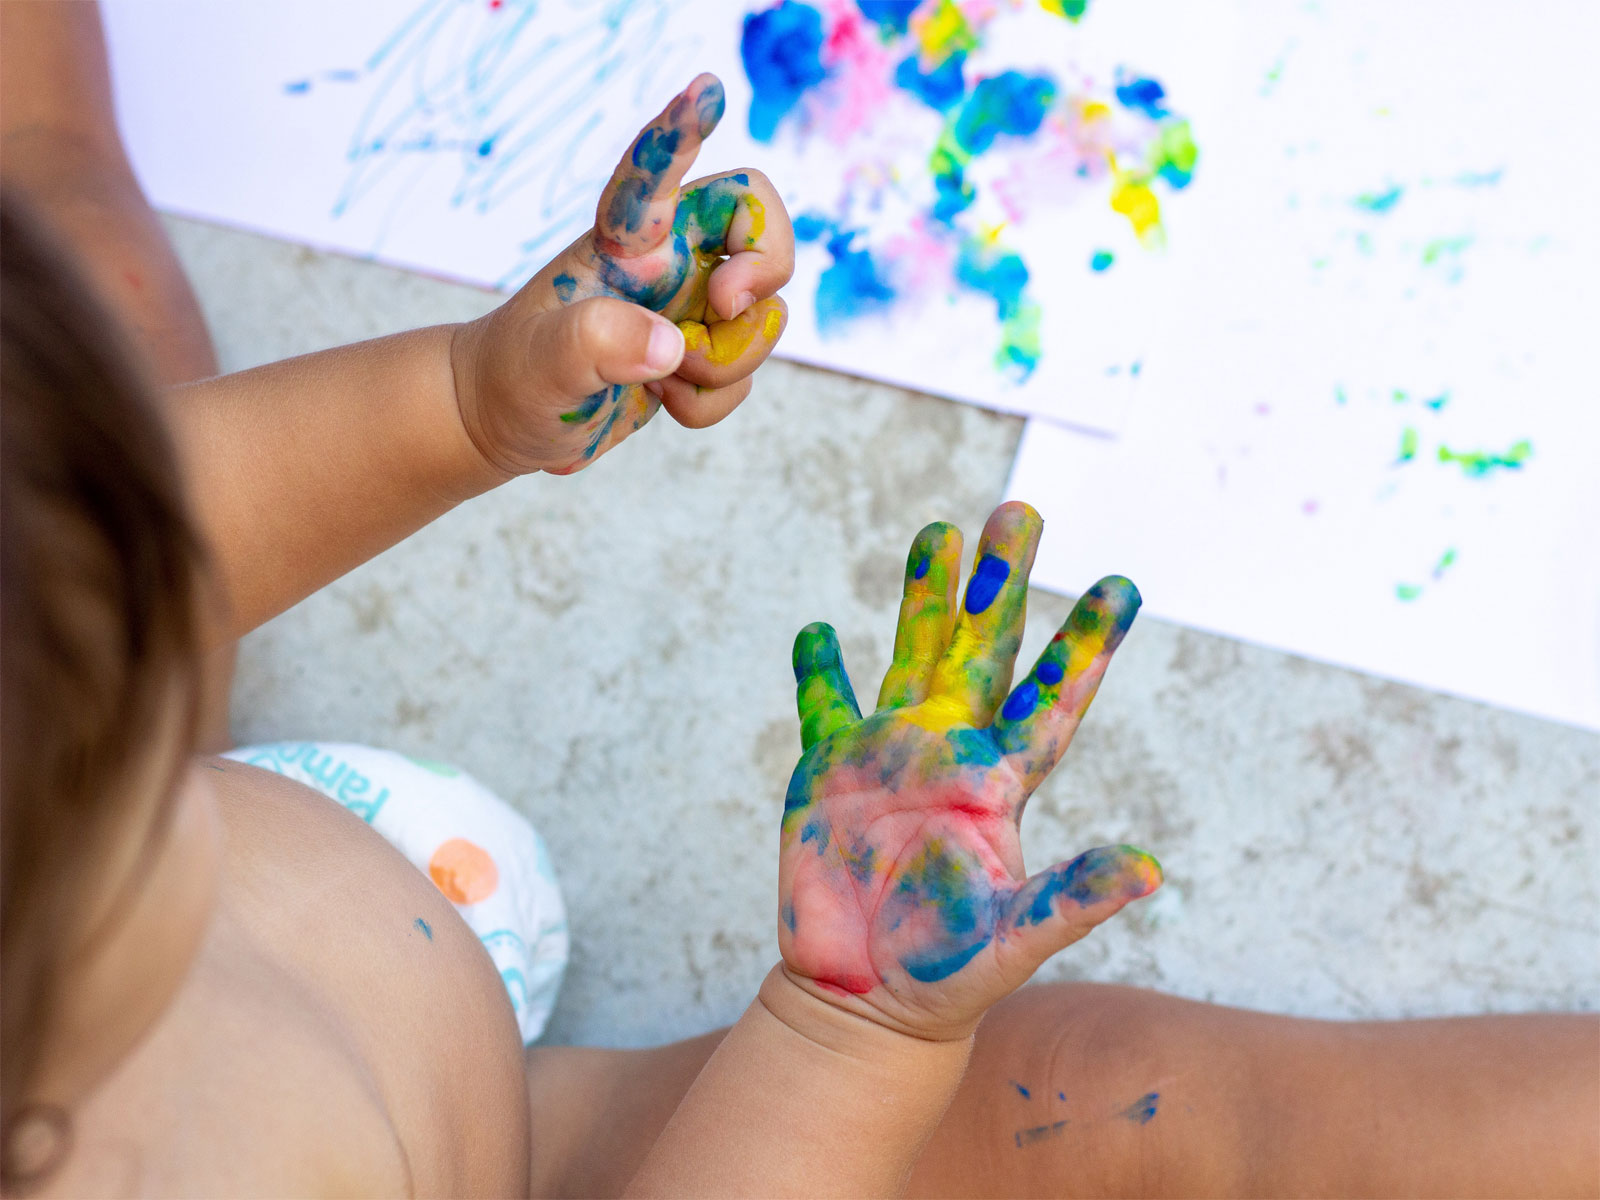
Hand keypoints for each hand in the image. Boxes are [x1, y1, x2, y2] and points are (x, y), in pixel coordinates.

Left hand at [451, 73, 793, 475]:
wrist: (506, 424)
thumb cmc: (512, 376)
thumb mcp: (541, 362)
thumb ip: (597, 342)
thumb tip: (670, 345)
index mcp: (625, 240)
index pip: (658, 172)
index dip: (683, 130)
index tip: (705, 87)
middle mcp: (669, 261)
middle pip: (759, 225)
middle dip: (766, 269)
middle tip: (722, 306)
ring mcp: (688, 309)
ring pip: (761, 318)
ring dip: (727, 362)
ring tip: (659, 380)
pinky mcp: (698, 356)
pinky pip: (744, 375)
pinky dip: (712, 402)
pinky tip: (661, 400)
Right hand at [779, 502, 1161, 1039]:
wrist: (864, 1000)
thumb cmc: (948, 975)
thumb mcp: (1015, 939)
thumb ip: (1074, 898)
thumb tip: (1152, 869)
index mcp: (1001, 783)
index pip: (1053, 698)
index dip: (1087, 643)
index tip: (1124, 586)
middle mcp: (952, 753)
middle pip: (983, 648)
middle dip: (1000, 581)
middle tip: (1019, 510)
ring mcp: (890, 756)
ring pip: (911, 656)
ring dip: (922, 596)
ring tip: (937, 530)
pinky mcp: (828, 772)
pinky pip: (825, 707)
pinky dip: (818, 670)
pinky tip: (819, 631)